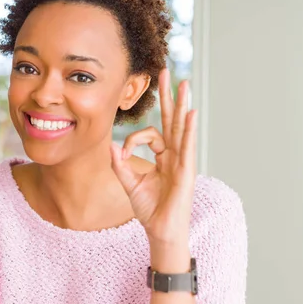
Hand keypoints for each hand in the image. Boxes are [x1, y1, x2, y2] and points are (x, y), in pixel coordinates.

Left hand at [110, 69, 196, 249]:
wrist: (160, 230)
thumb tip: (112, 145)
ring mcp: (182, 161)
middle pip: (171, 120)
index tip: (122, 154)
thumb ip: (120, 164)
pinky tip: (190, 112)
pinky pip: (187, 146)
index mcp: (163, 156)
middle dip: (168, 96)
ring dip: (182, 104)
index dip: (133, 139)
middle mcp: (175, 154)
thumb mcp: (130, 182)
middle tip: (166, 73)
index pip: (151, 134)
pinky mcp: (186, 170)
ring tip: (184, 83)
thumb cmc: (149, 209)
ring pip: (181, 127)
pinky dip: (188, 129)